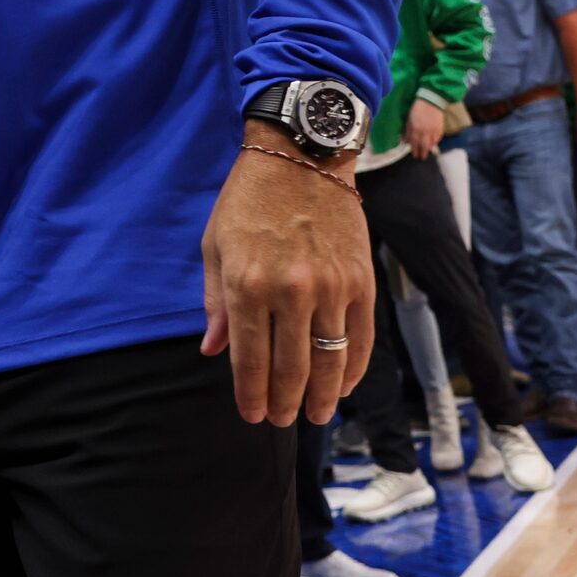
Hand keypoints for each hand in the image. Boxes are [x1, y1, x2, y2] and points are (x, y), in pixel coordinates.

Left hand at [199, 124, 374, 425]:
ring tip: (315, 415)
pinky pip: (361, 338)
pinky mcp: (361, 280)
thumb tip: (214, 351)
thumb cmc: (248, 200)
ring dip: (322, 396)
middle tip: (281, 420)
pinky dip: (353, 369)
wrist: (301, 156)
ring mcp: (331, 287)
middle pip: (292, 369)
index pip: (250, 360)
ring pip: (330, 361)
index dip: (251, 395)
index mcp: (248, 285)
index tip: (253, 414)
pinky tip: (343, 386)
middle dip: (285, 402)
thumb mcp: (215, 246)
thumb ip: (216, 303)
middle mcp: (291, 291)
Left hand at [404, 99, 445, 159]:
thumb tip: (405, 141)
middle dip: (422, 153)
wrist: (431, 100)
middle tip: (421, 158)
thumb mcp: (409, 119)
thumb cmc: (418, 108)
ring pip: (431, 144)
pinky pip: (437, 139)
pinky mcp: (440, 129)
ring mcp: (433, 131)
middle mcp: (424, 131)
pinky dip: (435, 143)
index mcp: (415, 129)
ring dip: (428, 149)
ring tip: (427, 152)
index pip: (414, 143)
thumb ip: (407, 131)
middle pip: (423, 146)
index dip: (414, 150)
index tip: (414, 155)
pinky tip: (433, 144)